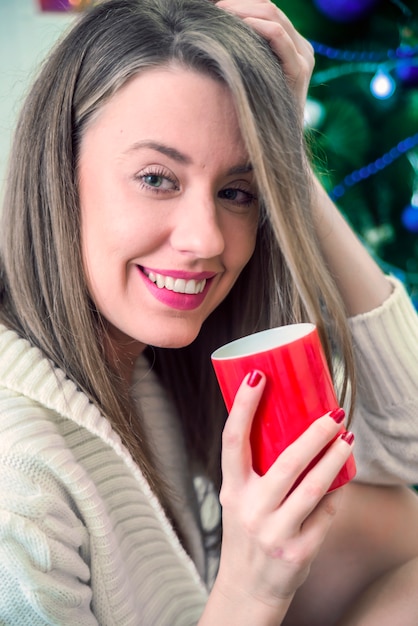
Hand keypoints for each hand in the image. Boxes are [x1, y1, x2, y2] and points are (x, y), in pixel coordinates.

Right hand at [212, 371, 353, 620]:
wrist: (247, 588)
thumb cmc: (246, 532)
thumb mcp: (238, 500)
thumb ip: (255, 470)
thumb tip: (290, 427)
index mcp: (231, 490)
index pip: (233, 441)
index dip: (243, 406)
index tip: (258, 376)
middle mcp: (249, 509)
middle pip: (286, 463)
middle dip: (314, 434)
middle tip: (333, 414)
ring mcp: (274, 531)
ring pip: (313, 487)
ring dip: (334, 458)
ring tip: (347, 437)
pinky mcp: (298, 550)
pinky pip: (326, 513)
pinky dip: (337, 492)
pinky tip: (342, 477)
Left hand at [216, 0, 314, 114]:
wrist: (280, 149)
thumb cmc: (258, 119)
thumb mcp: (250, 82)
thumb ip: (244, 59)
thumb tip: (214, 39)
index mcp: (292, 47)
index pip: (266, 11)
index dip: (240, 3)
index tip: (213, 6)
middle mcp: (301, 48)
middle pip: (268, 7)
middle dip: (239, 3)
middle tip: (212, 6)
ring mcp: (303, 57)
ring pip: (273, 15)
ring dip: (243, 10)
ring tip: (218, 13)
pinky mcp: (300, 69)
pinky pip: (278, 36)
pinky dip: (255, 26)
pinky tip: (235, 27)